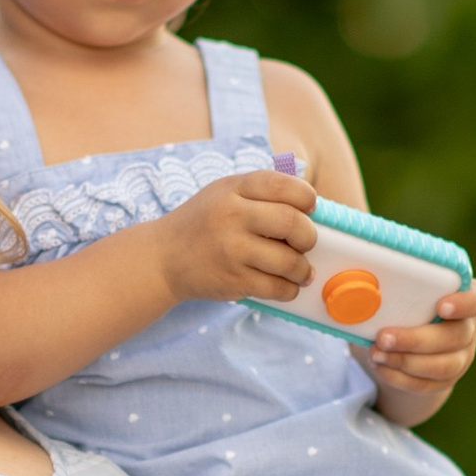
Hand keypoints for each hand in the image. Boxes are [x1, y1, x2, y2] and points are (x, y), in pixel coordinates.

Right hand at [156, 168, 317, 309]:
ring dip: (303, 269)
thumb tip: (312, 207)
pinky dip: (289, 289)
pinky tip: (286, 285)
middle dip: (309, 236)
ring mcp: (232, 250)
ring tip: (301, 271)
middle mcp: (232, 217)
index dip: (306, 197)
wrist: (163, 258)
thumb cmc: (204, 223)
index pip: (283, 186)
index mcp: (234, 189)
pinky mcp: (233, 280)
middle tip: (305, 243)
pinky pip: (277, 288)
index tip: (309, 209)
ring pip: (289, 261)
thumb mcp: (225, 193)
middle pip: (292, 223)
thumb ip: (261, 193)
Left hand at [370, 274, 475, 410]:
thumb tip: (356, 288)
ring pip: (444, 365)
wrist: (400, 345)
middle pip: (456, 336)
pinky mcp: (445, 380)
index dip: (465, 303)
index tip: (441, 306)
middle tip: (383, 337)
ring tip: (376, 354)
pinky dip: (401, 378)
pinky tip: (381, 368)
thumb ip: (388, 288)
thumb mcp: (396, 294)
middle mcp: (468, 328)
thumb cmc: (399, 308)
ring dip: (406, 361)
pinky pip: (428, 384)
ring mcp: (461, 357)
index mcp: (463, 299)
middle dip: (417, 339)